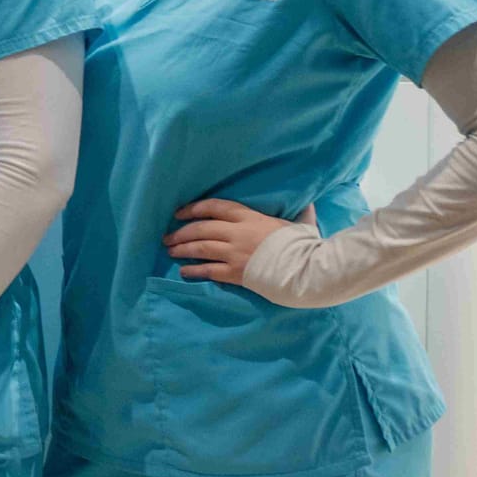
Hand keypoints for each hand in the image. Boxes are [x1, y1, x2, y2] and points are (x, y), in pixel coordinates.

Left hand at [166, 199, 318, 285]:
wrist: (307, 269)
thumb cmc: (305, 245)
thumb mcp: (301, 224)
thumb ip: (299, 213)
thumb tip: (309, 203)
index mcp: (250, 217)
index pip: (214, 207)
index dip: (194, 208)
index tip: (180, 212)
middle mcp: (237, 233)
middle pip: (201, 228)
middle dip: (181, 232)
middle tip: (168, 237)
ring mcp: (234, 253)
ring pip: (200, 247)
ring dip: (182, 249)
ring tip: (170, 250)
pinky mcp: (235, 272)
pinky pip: (208, 270)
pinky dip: (194, 270)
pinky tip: (183, 271)